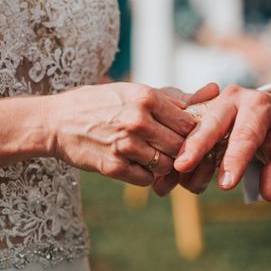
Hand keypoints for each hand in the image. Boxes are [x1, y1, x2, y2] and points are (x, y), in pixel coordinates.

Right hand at [51, 83, 216, 186]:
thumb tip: (213, 90)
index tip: (187, 139)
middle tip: (173, 153)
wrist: (56, 122)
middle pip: (181, 146)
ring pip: (166, 165)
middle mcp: (137, 120)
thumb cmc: (99, 104)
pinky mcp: (113, 167)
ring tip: (152, 158)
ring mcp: (125, 145)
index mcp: (145, 97)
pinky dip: (146, 176)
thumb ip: (172, 97)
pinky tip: (136, 165)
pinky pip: (146, 179)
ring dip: (164, 166)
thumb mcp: (133, 91)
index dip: (192, 134)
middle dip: (180, 153)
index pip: (189, 123)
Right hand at [172, 85, 270, 201]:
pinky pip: (186, 130)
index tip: (226, 185)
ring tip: (180, 177)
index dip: (234, 161)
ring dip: (185, 153)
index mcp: (259, 105)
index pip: (245, 135)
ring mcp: (214, 103)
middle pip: (211, 124)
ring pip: (193, 128)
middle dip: (196, 146)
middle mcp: (233, 98)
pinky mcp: (201, 111)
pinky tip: (172, 170)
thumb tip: (267, 193)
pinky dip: (179, 150)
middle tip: (181, 167)